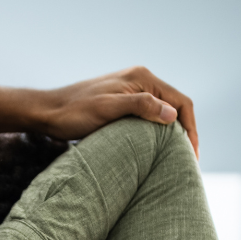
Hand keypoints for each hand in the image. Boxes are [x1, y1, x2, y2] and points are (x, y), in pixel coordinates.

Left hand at [0, 66, 197, 156]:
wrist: (48, 113)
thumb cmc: (75, 112)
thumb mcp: (109, 109)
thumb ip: (141, 106)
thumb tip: (172, 115)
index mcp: (142, 77)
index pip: (181, 102)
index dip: (191, 129)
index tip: (192, 155)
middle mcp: (141, 80)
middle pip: (176, 107)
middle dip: (186, 133)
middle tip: (189, 162)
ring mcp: (133, 91)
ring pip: (165, 113)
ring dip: (174, 134)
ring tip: (177, 158)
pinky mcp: (124, 102)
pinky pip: (151, 116)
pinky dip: (160, 133)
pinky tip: (159, 149)